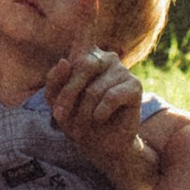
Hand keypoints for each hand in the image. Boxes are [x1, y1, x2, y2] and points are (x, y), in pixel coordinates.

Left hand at [46, 44, 143, 167]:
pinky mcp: (135, 85)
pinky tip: (99, 118)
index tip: (62, 63)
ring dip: (83, 113)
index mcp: (87, 54)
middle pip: (83, 66)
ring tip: (80, 127)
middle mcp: (106, 57)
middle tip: (59, 116)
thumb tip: (64, 62)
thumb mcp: (56, 101)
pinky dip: (100, 112)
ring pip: (95, 89)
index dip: (69, 56)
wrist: (100, 145)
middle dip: (68, 94)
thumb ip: (54, 80)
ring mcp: (122, 70)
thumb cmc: (76, 117)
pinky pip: (111, 97)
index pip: (77, 44)